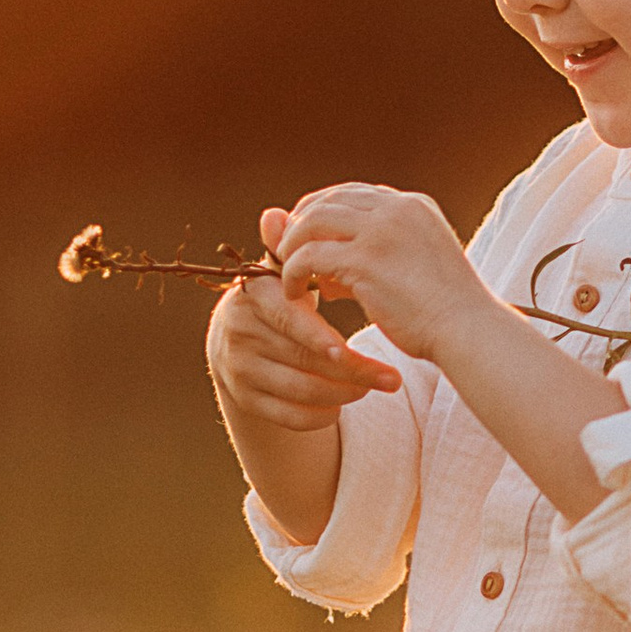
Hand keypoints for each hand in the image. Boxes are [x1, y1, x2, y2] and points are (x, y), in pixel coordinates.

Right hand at [206, 239, 402, 434]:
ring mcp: (238, 370)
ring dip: (345, 394)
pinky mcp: (245, 400)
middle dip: (354, 371)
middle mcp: (237, 335)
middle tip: (392, 378)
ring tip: (375, 387)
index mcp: (250, 297)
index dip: (321, 337)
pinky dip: (324, 415)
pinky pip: (292, 417)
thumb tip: (273, 214)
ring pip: (302, 392)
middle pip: (304, 360)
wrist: (238, 338)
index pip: (290, 319)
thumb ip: (290, 250)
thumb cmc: (279, 299)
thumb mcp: (283, 275)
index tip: (355, 350)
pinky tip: (345, 404)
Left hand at [269, 183, 486, 366]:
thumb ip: (374, 263)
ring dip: (292, 245)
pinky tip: (295, 292)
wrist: (468, 331)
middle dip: (301, 222)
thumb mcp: (415, 271)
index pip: (355, 194)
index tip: (308, 237)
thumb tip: (329, 276)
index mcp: (414, 206)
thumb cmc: (444, 314)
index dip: (324, 212)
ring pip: (313, 221)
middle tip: (286, 251)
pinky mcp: (365, 260)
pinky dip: (295, 271)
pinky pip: (310, 256)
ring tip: (287, 272)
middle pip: (330, 199)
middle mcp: (397, 209)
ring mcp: (381, 231)